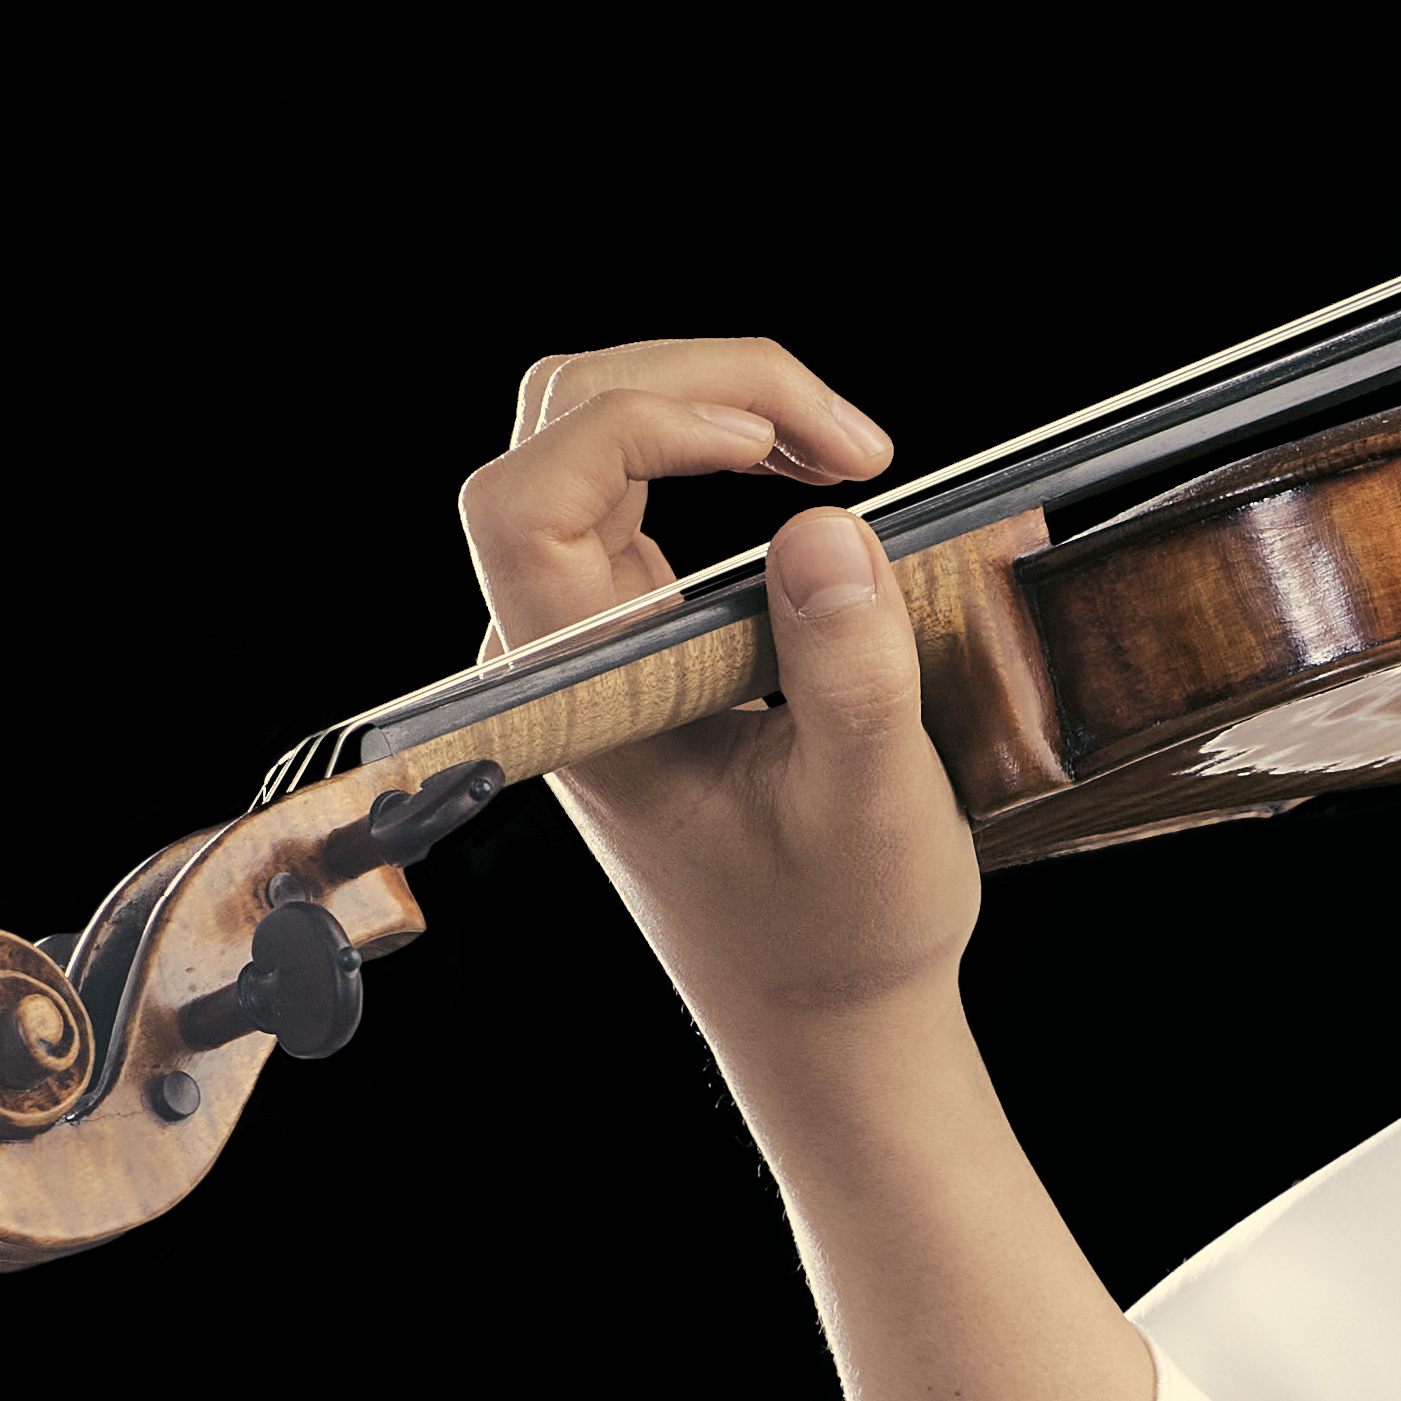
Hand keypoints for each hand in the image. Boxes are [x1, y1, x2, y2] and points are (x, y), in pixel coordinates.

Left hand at [458, 334, 978, 1094]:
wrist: (826, 1013)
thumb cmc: (842, 933)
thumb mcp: (873, 809)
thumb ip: (847, 673)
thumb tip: (825, 530)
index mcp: (580, 704)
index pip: (527, 504)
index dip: (636, 430)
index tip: (775, 450)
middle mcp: (559, 658)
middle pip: (560, 428)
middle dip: (701, 387)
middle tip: (849, 437)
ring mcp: (591, 641)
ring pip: (596, 438)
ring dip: (716, 404)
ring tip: (846, 448)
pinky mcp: (637, 634)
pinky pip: (641, 489)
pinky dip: (728, 448)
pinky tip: (818, 481)